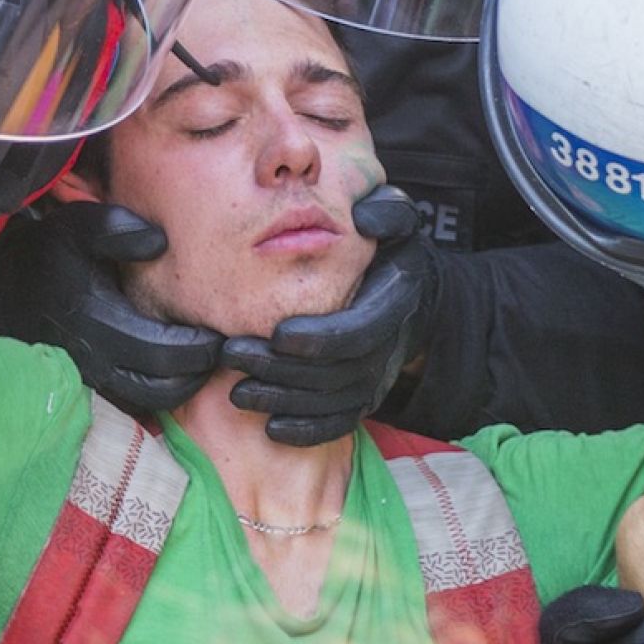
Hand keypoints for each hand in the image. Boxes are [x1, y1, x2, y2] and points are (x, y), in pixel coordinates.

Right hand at [0, 202, 222, 409]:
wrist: (3, 288)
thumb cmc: (46, 256)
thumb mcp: (77, 227)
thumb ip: (118, 230)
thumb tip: (159, 244)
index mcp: (97, 323)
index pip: (164, 353)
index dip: (199, 349)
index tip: (218, 334)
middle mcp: (94, 361)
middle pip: (163, 387)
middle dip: (198, 372)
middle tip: (219, 350)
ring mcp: (89, 380)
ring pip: (149, 403)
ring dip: (181, 387)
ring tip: (200, 362)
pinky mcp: (86, 388)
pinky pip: (132, 403)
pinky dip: (158, 391)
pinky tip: (171, 369)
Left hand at [222, 186, 438, 446]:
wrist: (412, 295)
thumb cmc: (390, 248)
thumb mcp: (398, 221)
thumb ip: (387, 212)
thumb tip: (364, 218)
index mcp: (395, 300)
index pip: (359, 331)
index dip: (320, 338)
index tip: (277, 333)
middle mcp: (389, 346)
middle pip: (336, 372)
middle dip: (282, 369)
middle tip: (231, 356)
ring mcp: (376, 377)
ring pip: (331, 402)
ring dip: (283, 401)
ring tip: (235, 390)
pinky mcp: (363, 398)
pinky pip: (338, 424)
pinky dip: (306, 431)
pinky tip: (269, 427)